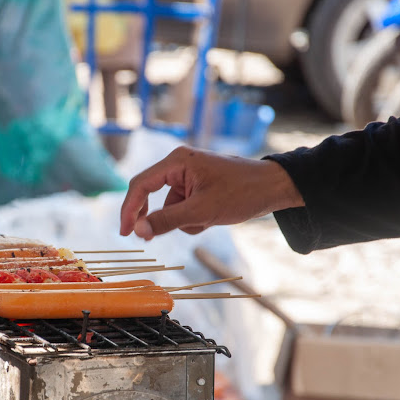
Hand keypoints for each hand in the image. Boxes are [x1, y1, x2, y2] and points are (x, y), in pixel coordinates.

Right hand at [120, 146, 303, 239]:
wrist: (274, 188)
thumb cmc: (242, 193)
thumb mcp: (202, 211)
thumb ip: (167, 221)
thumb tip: (138, 230)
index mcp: (177, 161)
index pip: (140, 185)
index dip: (129, 209)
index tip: (125, 233)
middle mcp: (179, 164)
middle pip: (151, 195)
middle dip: (160, 217)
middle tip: (149, 238)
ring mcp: (189, 176)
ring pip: (170, 207)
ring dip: (184, 220)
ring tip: (208, 219)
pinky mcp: (198, 186)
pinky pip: (184, 208)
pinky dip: (194, 218)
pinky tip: (213, 218)